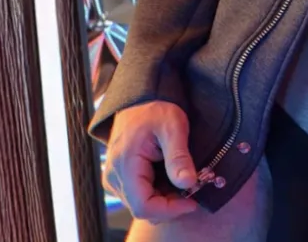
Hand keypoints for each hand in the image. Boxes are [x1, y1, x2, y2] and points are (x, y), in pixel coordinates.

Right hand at [102, 101, 199, 223]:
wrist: (139, 99)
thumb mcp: (173, 126)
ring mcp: (114, 179)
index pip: (144, 206)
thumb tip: (189, 183)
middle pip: (143, 208)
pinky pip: (138, 195)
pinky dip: (158, 193)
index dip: (170, 209)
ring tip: (185, 181)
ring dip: (165, 199)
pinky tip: (172, 178)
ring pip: (141, 204)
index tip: (193, 202)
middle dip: (171, 205)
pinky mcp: (119, 178)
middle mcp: (114, 177)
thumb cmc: (156, 108)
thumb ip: (179, 156)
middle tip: (194, 190)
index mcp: (125, 165)